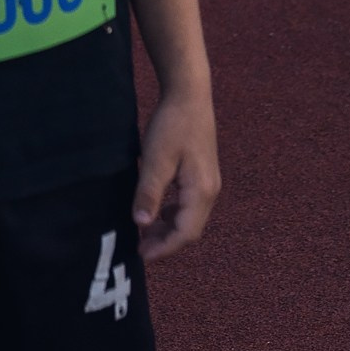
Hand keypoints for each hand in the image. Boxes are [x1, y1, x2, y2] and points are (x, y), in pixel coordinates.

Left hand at [134, 85, 220, 260]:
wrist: (189, 94)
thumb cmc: (172, 124)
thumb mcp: (155, 159)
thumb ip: (149, 193)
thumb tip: (141, 225)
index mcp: (202, 191)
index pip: (186, 233)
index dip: (164, 248)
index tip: (142, 256)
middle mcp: (210, 191)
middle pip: (190, 230)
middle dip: (166, 242)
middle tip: (139, 248)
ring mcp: (208, 183)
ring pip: (190, 218)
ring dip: (168, 229)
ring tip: (144, 233)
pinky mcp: (202, 174)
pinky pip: (189, 205)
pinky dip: (172, 214)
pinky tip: (156, 211)